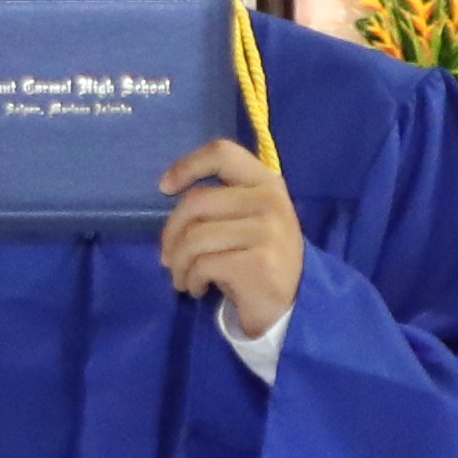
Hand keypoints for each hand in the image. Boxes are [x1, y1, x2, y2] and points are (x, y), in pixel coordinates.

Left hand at [156, 137, 303, 340]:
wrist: (292, 303)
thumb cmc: (259, 256)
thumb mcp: (249, 217)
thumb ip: (220, 200)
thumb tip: (170, 196)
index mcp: (266, 182)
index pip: (222, 154)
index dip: (188, 166)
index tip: (165, 188)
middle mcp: (270, 201)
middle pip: (196, 202)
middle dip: (171, 233)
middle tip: (167, 256)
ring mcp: (267, 232)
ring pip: (195, 238)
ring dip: (178, 263)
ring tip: (181, 277)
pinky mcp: (259, 263)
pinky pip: (204, 264)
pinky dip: (191, 279)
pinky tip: (198, 287)